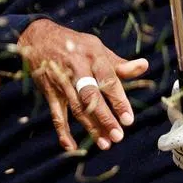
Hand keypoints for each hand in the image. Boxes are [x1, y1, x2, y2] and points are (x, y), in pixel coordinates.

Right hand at [17, 19, 147, 151]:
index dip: (118, 101)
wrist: (38, 37)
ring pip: (77, 108)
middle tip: (118, 136)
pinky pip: (56, 114)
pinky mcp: (49, 91)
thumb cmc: (75, 44)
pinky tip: (71, 146)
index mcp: (93, 57)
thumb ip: (119, 63)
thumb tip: (145, 65)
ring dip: (90, 127)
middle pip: (91, 96)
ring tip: (105, 144)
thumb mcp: (97, 48)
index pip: (108, 80)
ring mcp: (62, 81)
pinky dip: (62, 131)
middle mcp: (77, 68)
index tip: (128, 120)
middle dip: (105, 117)